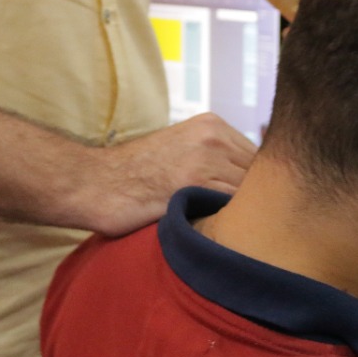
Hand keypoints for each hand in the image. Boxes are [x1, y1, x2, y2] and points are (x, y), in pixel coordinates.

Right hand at [91, 113, 256, 235]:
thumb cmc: (137, 176)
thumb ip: (216, 158)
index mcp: (212, 124)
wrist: (94, 184)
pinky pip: (234, 204)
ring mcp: (206, 157)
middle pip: (262, 172)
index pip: (261, 157)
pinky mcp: (195, 182)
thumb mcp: (181, 151)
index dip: (261, 185)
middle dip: (259, 198)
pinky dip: (233, 220)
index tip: (255, 205)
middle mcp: (213, 135)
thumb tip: (254, 183)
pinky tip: (222, 232)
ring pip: (252, 190)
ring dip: (249, 212)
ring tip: (238, 230)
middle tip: (251, 222)